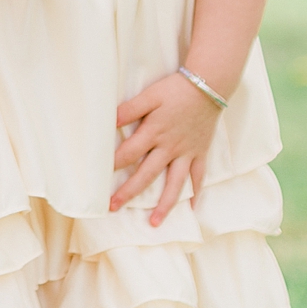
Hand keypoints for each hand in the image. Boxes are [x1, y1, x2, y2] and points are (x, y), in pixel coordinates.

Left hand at [110, 71, 218, 218]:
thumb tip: (110, 121)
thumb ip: (130, 109)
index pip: (129, 153)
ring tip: (154, 223)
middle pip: (146, 175)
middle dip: (128, 192)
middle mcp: (169, 147)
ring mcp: (186, 153)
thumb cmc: (176, 89)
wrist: (209, 85)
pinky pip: (199, 177)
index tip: (97, 177)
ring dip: (164, 204)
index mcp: (154, 133)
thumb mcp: (150, 95)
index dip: (113, 164)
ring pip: (174, 183)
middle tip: (113, 207)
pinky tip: (192, 210)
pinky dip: (196, 193)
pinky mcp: (200, 152)